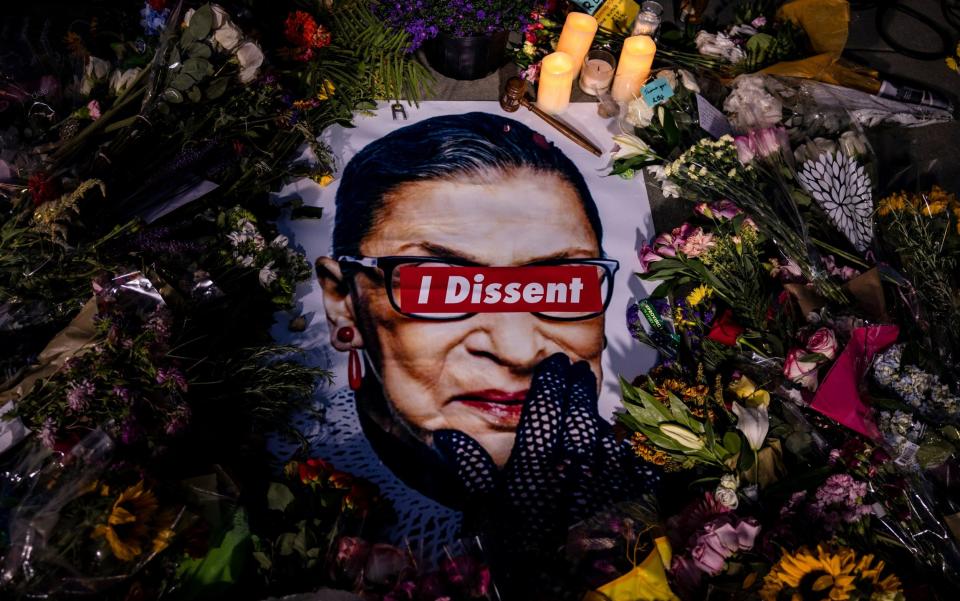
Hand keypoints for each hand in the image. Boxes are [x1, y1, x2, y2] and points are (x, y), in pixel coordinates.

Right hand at [434, 353, 660, 553]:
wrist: (581, 588)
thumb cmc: (528, 553)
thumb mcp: (490, 514)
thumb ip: (472, 470)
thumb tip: (447, 436)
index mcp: (537, 462)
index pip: (545, 404)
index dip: (550, 379)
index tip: (553, 365)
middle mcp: (575, 460)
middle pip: (578, 408)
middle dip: (576, 385)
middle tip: (574, 372)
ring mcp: (609, 474)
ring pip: (604, 429)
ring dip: (597, 414)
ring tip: (590, 405)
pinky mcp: (634, 490)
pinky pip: (628, 457)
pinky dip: (618, 447)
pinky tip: (611, 446)